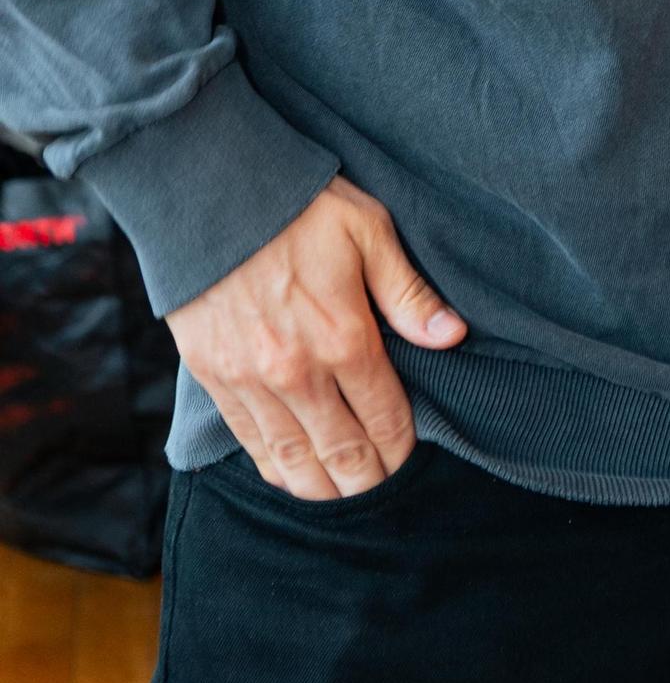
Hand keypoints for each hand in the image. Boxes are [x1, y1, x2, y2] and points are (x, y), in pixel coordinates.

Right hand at [167, 176, 465, 499]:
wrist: (206, 189)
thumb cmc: (296, 204)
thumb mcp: (368, 231)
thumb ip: (408, 292)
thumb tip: (451, 336)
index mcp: (345, 337)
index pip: (384, 418)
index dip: (401, 448)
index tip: (408, 458)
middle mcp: (298, 371)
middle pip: (342, 453)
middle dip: (366, 480)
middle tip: (379, 486)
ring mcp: (251, 379)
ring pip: (294, 460)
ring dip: (321, 487)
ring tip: (341, 493)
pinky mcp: (213, 376)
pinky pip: (248, 442)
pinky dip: (274, 467)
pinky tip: (291, 475)